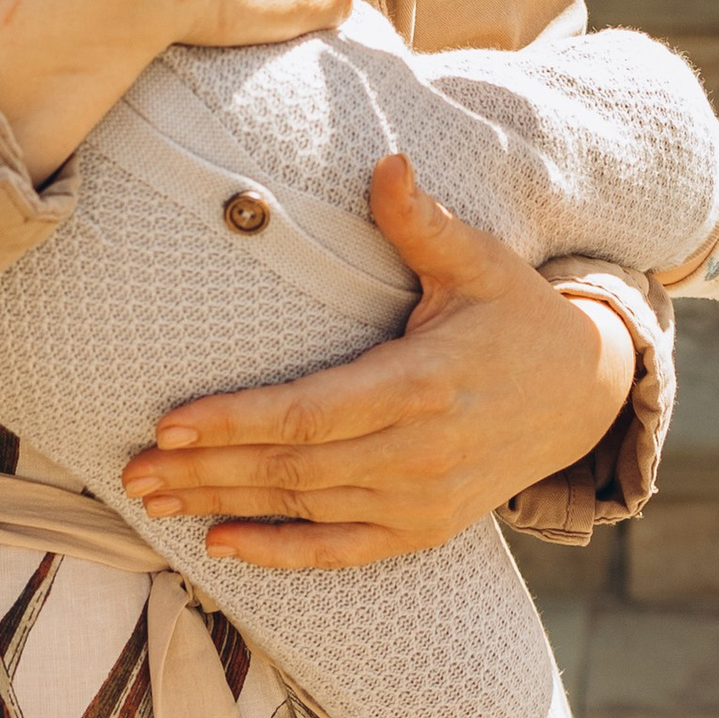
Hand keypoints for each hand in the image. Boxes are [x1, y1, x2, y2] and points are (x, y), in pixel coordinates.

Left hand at [124, 153, 635, 567]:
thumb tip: (386, 163)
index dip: (236, 420)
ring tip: (154, 499)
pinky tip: (221, 546)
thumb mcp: (480, 262)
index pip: (310, 411)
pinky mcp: (426, 529)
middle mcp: (419, 453)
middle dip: (206, 470)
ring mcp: (423, 501)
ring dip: (224, 508)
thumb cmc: (517, 316)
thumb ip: (422, 222)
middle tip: (134, 470)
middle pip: (293, 467)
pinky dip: (282, 555)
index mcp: (423, 383)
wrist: (584, 395)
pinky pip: (343, 551)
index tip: (170, 420)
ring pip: (306, 509)